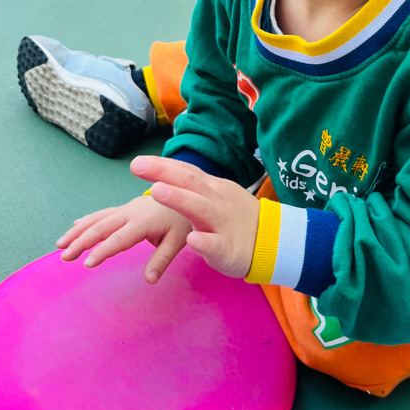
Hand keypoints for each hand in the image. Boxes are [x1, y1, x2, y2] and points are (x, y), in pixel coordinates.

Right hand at [57, 192, 191, 284]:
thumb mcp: (178, 241)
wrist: (188, 193)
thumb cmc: (183, 220)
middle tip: (64, 256)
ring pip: (97, 219)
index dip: (102, 251)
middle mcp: (130, 213)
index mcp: (142, 222)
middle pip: (101, 227)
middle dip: (81, 241)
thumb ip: (162, 260)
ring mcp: (126, 209)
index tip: (87, 263)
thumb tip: (149, 280)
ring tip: (60, 244)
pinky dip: (87, 220)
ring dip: (78, 230)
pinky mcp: (125, 208)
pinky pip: (102, 213)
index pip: (119, 239)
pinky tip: (75, 225)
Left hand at [134, 155, 260, 279]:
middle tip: (137, 165)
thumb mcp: (218, 195)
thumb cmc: (237, 218)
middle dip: (162, 172)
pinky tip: (192, 240)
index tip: (138, 161)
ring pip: (199, 208)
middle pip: (188, 182)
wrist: (273, 240)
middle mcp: (216, 200)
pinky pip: (216, 244)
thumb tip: (167, 172)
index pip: (186, 171)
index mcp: (212, 188)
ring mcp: (222, 223)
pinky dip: (204, 242)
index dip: (162, 165)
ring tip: (156, 191)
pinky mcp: (228, 248)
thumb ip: (195, 186)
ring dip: (178, 198)